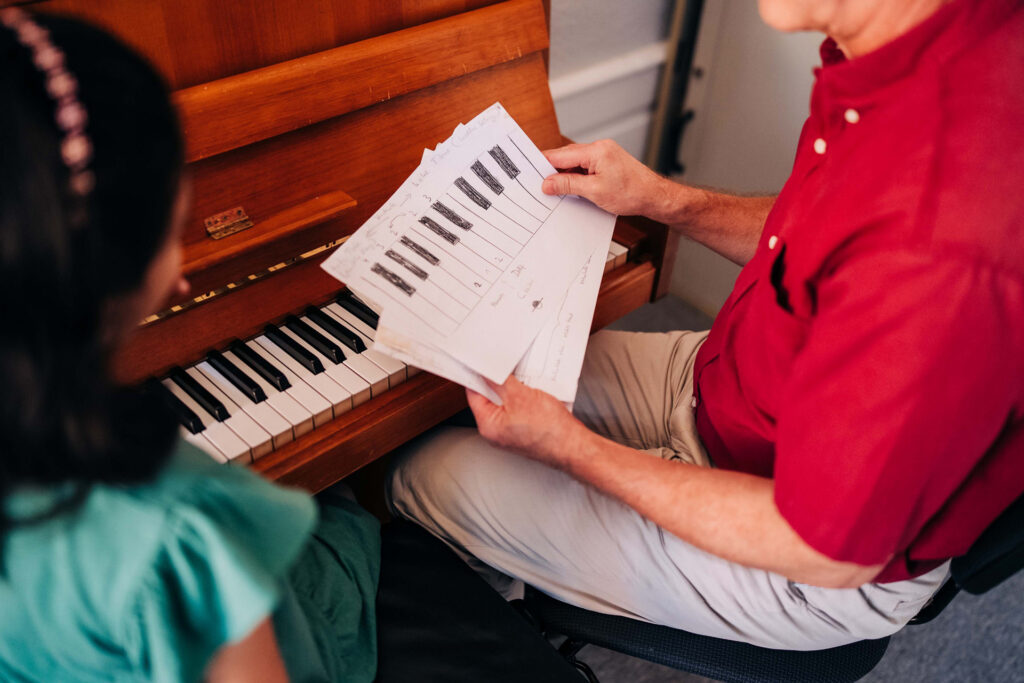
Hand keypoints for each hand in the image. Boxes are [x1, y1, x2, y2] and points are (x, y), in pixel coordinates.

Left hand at [466, 376, 589, 468]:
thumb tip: (486, 372)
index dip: (477, 375)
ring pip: (508, 402)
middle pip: (490, 398)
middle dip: (498, 380)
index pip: (474, 394)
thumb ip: (499, 382)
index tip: (480, 361)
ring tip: (523, 377)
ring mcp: (512, 431)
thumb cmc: (549, 430)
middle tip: (505, 365)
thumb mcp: (520, 396)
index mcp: (488, 425)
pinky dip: (525, 396)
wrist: (574, 446)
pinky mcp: (526, 430)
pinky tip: (533, 388)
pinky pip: (520, 408)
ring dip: (514, 388)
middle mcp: (497, 431)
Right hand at [542, 139, 667, 216]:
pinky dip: (577, 178)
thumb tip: (548, 183)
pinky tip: (573, 190)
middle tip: (541, 188)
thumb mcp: (594, 192)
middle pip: (566, 158)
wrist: (654, 196)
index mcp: (596, 151)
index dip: (543, 165)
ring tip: (558, 192)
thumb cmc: (632, 193)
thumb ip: (568, 185)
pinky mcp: (607, 162)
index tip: (529, 174)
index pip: (560, 155)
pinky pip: (585, 167)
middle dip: (553, 172)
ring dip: (566, 177)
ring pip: (575, 163)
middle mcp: (600, 148)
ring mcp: (604, 154)